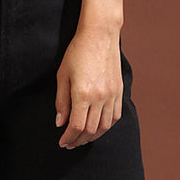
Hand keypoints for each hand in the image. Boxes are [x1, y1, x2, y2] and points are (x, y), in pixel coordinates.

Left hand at [55, 25, 122, 147]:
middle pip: (90, 130)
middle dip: (79, 140)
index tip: (62, 142)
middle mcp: (99, 97)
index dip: (69, 137)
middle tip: (70, 143)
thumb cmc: (77, 52)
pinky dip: (106, 126)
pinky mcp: (119, 91)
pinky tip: (98, 127)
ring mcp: (112, 95)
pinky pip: (115, 116)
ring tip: (83, 138)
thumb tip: (60, 123)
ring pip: (104, 126)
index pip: (76, 126)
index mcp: (82, 94)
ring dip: (93, 136)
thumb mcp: (62, 76)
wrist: (100, 36)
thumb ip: (61, 102)